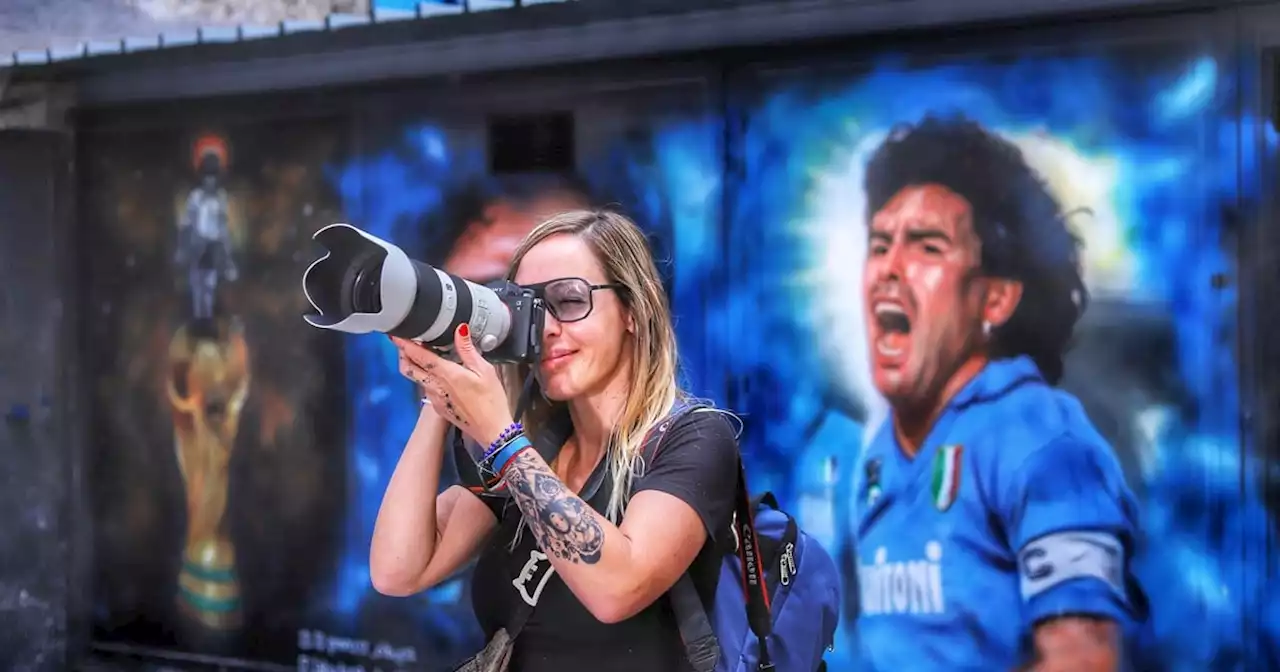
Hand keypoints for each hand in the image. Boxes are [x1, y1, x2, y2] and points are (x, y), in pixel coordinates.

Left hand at [389, 325, 513, 447]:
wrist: (491, 430)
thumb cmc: (491, 402)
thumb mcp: (485, 370)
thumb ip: (468, 349)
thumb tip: (460, 330)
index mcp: (446, 374)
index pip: (418, 356)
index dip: (404, 344)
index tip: (397, 335)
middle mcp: (435, 387)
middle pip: (408, 368)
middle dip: (402, 354)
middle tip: (404, 343)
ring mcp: (434, 399)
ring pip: (416, 378)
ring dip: (414, 365)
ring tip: (422, 355)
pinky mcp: (438, 407)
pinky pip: (426, 389)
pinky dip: (426, 378)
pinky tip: (438, 375)